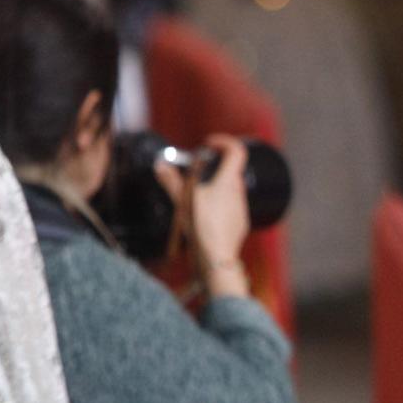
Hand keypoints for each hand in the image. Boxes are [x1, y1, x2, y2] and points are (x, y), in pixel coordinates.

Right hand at [157, 135, 250, 297]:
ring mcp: (241, 210)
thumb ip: (171, 181)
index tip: (210, 145)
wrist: (216, 259)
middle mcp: (238, 193)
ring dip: (217, 187)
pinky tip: (206, 215)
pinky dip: (219, 205)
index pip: (237, 151)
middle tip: (198, 171)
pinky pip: (231, 208)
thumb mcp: (182, 201)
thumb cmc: (203, 228)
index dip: (225, 142)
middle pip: (232, 171)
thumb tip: (161, 166)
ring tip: (198, 194)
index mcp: (228, 181)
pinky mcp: (239, 225)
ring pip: (231, 190)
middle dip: (216, 167)